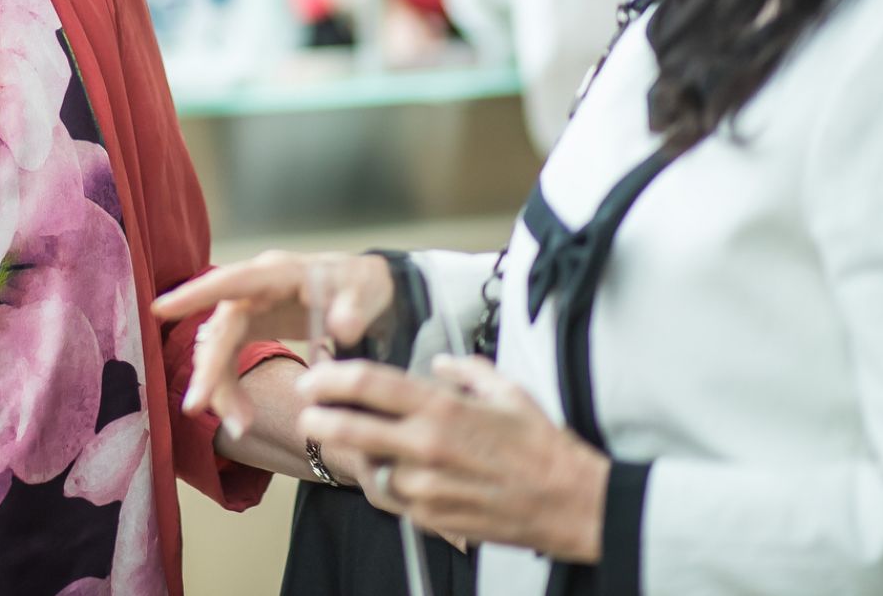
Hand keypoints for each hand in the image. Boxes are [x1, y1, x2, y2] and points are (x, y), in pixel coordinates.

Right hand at [152, 250, 393, 443]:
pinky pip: (230, 359)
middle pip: (220, 328)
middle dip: (208, 369)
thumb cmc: (364, 286)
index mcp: (278, 273)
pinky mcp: (253, 325)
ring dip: (221, 388)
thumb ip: (354, 310)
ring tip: (239, 427)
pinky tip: (243, 418)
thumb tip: (340, 329)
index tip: (160, 310)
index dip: (195, 295)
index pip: (231, 283)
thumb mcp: (368, 294)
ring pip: (220, 349)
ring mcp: (251, 307)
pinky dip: (232, 389)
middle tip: (197, 408)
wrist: (367, 291)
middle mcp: (256, 288)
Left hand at [300, 355, 610, 562]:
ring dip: (363, 458)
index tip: (313, 378)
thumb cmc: (545, 449)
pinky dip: (393, 486)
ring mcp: (428, 487)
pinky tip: (403, 476)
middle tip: (306, 413)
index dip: (331, 378)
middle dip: (319, 420)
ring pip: (371, 469)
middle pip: (351, 429)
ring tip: (363, 446)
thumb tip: (441, 363)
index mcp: (444, 409)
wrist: (576, 506)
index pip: (369, 385)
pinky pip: (396, 499)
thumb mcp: (509, 393)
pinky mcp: (433, 519)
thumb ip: (468, 371)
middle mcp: (429, 447)